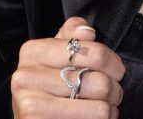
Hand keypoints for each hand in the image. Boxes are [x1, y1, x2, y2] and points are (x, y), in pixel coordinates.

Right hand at [11, 17, 125, 118]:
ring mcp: (31, 105)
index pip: (96, 53)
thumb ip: (73, 34)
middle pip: (100, 83)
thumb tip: (88, 33)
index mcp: (34, 51)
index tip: (114, 71)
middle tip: (111, 93)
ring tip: (102, 108)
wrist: (34, 116)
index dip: (114, 64)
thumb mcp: (58, 52)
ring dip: (109, 110)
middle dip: (115, 90)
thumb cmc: (51, 82)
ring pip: (101, 109)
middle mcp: (27, 77)